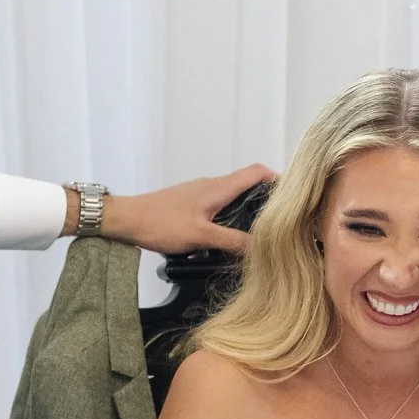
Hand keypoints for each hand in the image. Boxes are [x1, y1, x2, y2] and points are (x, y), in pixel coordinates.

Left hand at [80, 164, 276, 253]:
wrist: (126, 220)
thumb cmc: (160, 222)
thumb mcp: (201, 236)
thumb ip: (232, 241)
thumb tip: (261, 247)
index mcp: (218, 187)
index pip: (256, 171)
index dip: (278, 178)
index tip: (292, 196)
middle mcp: (211, 185)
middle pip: (247, 185)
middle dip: (264, 201)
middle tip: (278, 222)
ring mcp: (199, 194)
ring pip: (230, 199)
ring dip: (243, 213)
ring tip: (255, 235)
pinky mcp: (189, 204)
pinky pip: (215, 208)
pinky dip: (225, 220)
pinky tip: (223, 241)